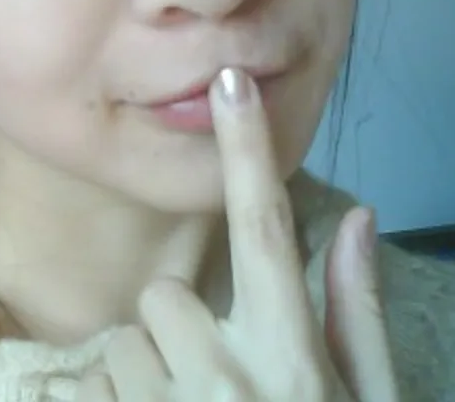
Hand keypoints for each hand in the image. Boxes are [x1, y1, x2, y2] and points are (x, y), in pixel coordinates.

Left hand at [76, 68, 398, 400]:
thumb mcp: (364, 397)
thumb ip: (358, 312)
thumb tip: (358, 217)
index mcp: (288, 356)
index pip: (265, 232)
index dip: (248, 152)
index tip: (231, 85)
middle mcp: (222, 376)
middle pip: (165, 295)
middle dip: (181, 325)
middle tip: (215, 378)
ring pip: (126, 342)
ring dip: (150, 370)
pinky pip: (89, 385)